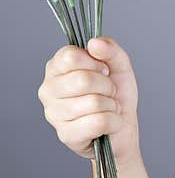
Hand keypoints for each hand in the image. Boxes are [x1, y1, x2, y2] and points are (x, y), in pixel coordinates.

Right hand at [37, 37, 140, 166]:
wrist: (124, 127)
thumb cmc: (117, 95)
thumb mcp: (119, 65)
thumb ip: (110, 49)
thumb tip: (94, 43)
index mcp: (57, 68)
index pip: (70, 56)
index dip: (96, 62)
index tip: (104, 70)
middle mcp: (48, 89)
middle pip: (83, 80)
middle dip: (108, 86)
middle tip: (109, 92)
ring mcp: (53, 114)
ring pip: (94, 102)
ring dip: (111, 105)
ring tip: (108, 107)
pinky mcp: (66, 135)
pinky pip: (98, 122)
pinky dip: (114, 121)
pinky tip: (109, 123)